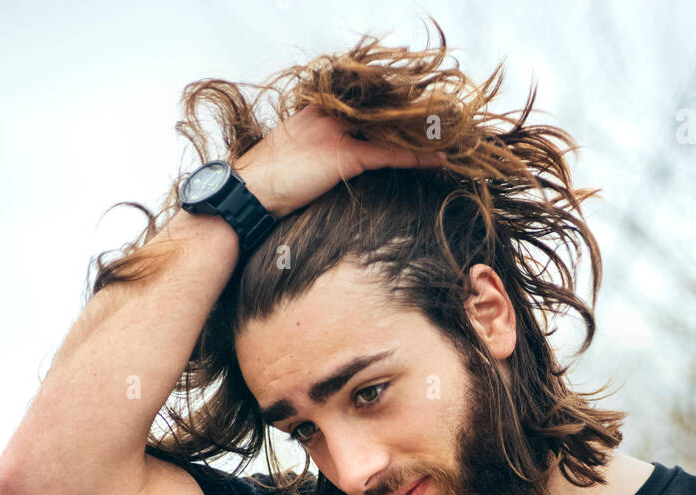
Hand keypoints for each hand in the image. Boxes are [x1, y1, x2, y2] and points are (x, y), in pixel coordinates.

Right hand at [233, 105, 445, 217]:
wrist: (247, 193)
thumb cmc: (265, 182)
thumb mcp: (292, 157)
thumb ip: (315, 149)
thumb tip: (329, 161)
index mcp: (316, 109)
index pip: (363, 100)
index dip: (390, 105)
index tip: (414, 107)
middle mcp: (329, 113)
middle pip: (380, 108)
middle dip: (410, 114)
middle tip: (442, 117)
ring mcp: (336, 132)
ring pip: (388, 127)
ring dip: (419, 133)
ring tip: (448, 135)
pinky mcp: (343, 155)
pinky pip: (387, 154)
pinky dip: (414, 158)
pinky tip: (437, 160)